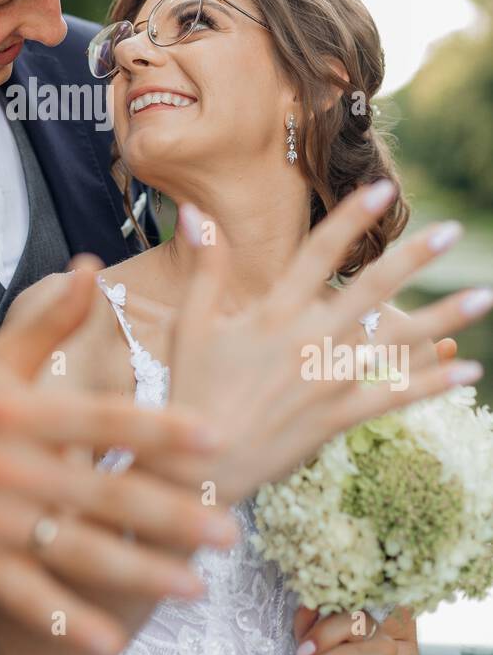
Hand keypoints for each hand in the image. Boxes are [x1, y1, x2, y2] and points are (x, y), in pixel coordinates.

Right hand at [0, 256, 237, 654]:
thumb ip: (51, 319)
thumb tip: (92, 266)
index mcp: (21, 410)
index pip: (101, 419)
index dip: (158, 429)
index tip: (213, 438)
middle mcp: (9, 466)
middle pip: (101, 494)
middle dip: (170, 515)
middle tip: (229, 528)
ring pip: (75, 551)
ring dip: (138, 572)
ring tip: (195, 586)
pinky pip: (27, 595)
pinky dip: (69, 619)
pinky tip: (114, 637)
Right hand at [159, 180, 489, 505]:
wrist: (200, 464)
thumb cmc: (193, 390)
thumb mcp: (192, 322)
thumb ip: (206, 265)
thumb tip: (195, 210)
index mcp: (273, 313)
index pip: (320, 253)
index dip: (351, 218)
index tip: (382, 190)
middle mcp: (309, 341)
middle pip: (372, 290)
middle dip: (415, 257)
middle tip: (454, 230)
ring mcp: (328, 381)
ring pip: (396, 343)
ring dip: (443, 319)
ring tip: (483, 297)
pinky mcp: (338, 417)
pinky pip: (394, 396)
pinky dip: (432, 383)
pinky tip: (468, 369)